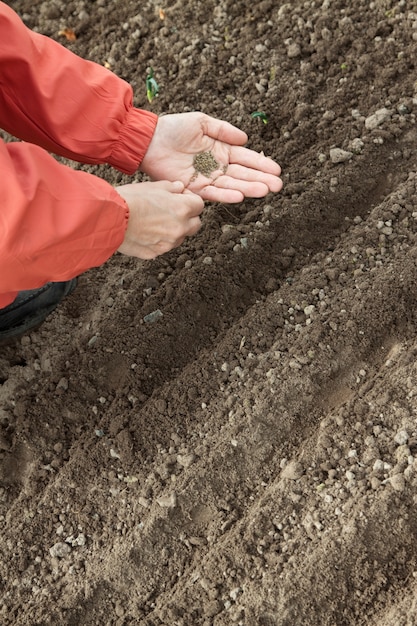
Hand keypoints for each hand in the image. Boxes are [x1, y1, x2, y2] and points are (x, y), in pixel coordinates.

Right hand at [116, 180, 203, 258]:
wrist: (110, 218)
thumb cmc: (130, 199)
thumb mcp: (152, 186)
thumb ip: (171, 187)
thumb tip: (180, 188)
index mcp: (182, 209)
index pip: (199, 205)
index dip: (190, 201)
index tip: (180, 199)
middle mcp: (180, 228)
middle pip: (196, 225)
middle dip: (188, 218)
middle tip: (172, 212)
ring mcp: (168, 244)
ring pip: (179, 238)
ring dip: (173, 231)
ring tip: (154, 222)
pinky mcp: (155, 253)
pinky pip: (162, 247)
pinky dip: (158, 241)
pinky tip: (144, 232)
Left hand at [140, 112, 282, 202]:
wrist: (150, 141)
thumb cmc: (174, 128)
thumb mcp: (202, 122)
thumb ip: (223, 130)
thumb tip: (245, 139)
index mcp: (221, 150)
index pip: (246, 159)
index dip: (261, 164)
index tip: (277, 170)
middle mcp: (217, 167)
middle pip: (243, 175)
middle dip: (261, 180)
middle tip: (278, 186)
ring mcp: (207, 178)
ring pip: (232, 185)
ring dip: (248, 189)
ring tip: (265, 191)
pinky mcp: (194, 188)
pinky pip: (212, 193)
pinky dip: (226, 194)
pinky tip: (240, 196)